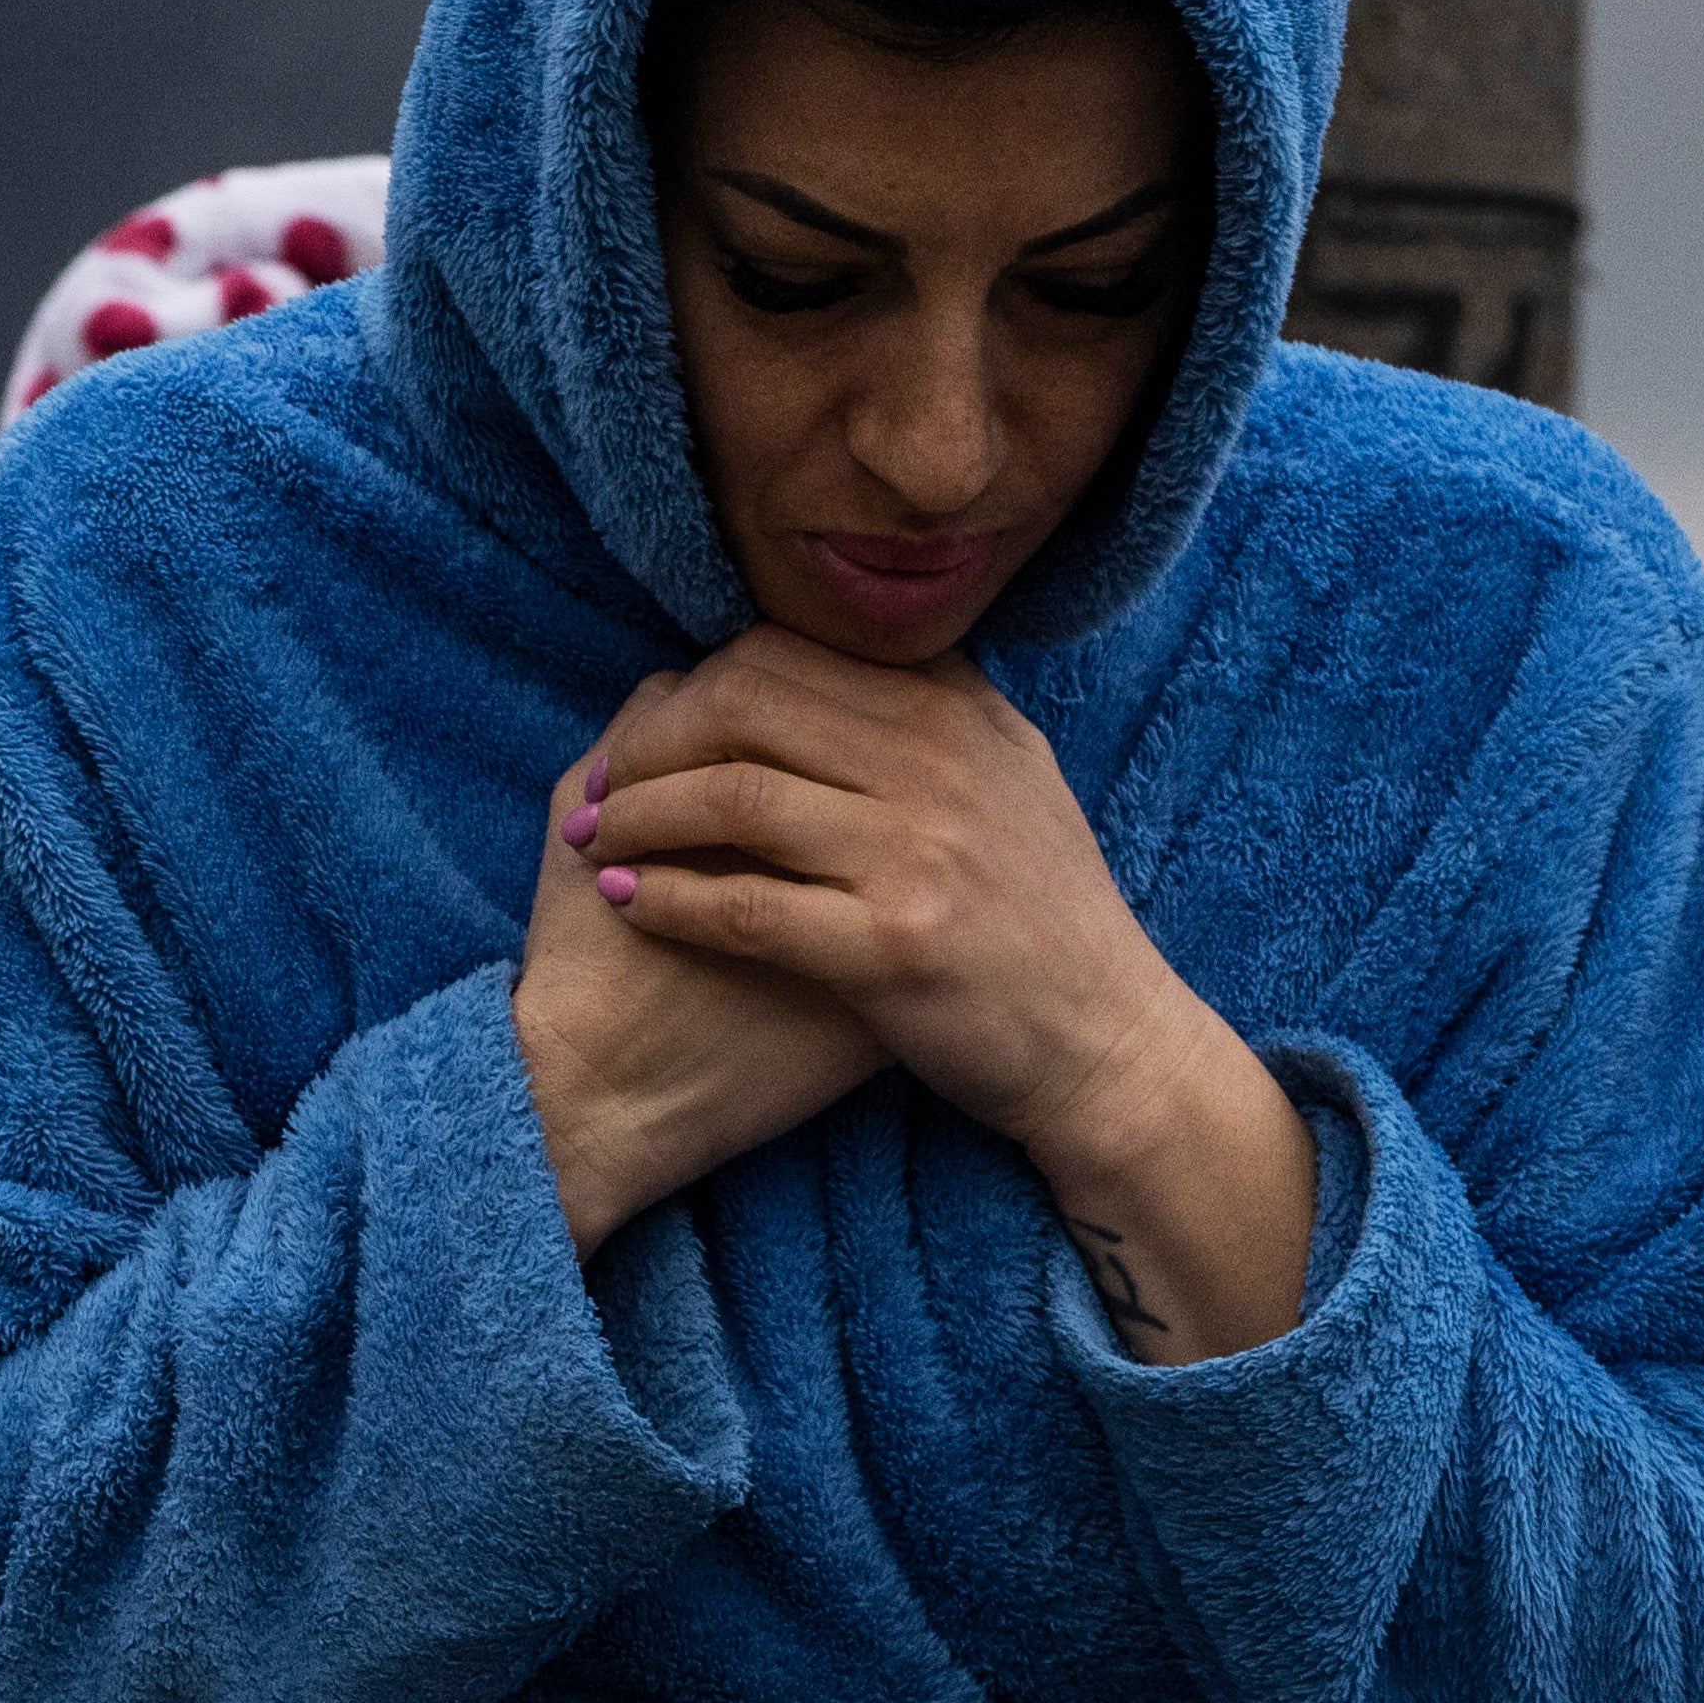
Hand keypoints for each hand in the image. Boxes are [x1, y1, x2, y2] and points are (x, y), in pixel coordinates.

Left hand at [577, 627, 1315, 1360]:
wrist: (1110, 1046)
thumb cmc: (1043, 922)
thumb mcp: (1009, 780)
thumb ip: (924, 713)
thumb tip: (815, 660)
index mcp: (956, 713)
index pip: (783, 656)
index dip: (689, 690)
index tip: (643, 734)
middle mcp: (940, 766)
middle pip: (743, 709)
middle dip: (646, 745)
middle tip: (599, 790)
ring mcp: (920, 856)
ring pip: (732, 798)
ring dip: (640, 818)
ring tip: (593, 842)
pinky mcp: (893, 949)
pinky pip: (745, 907)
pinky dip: (671, 899)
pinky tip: (631, 903)